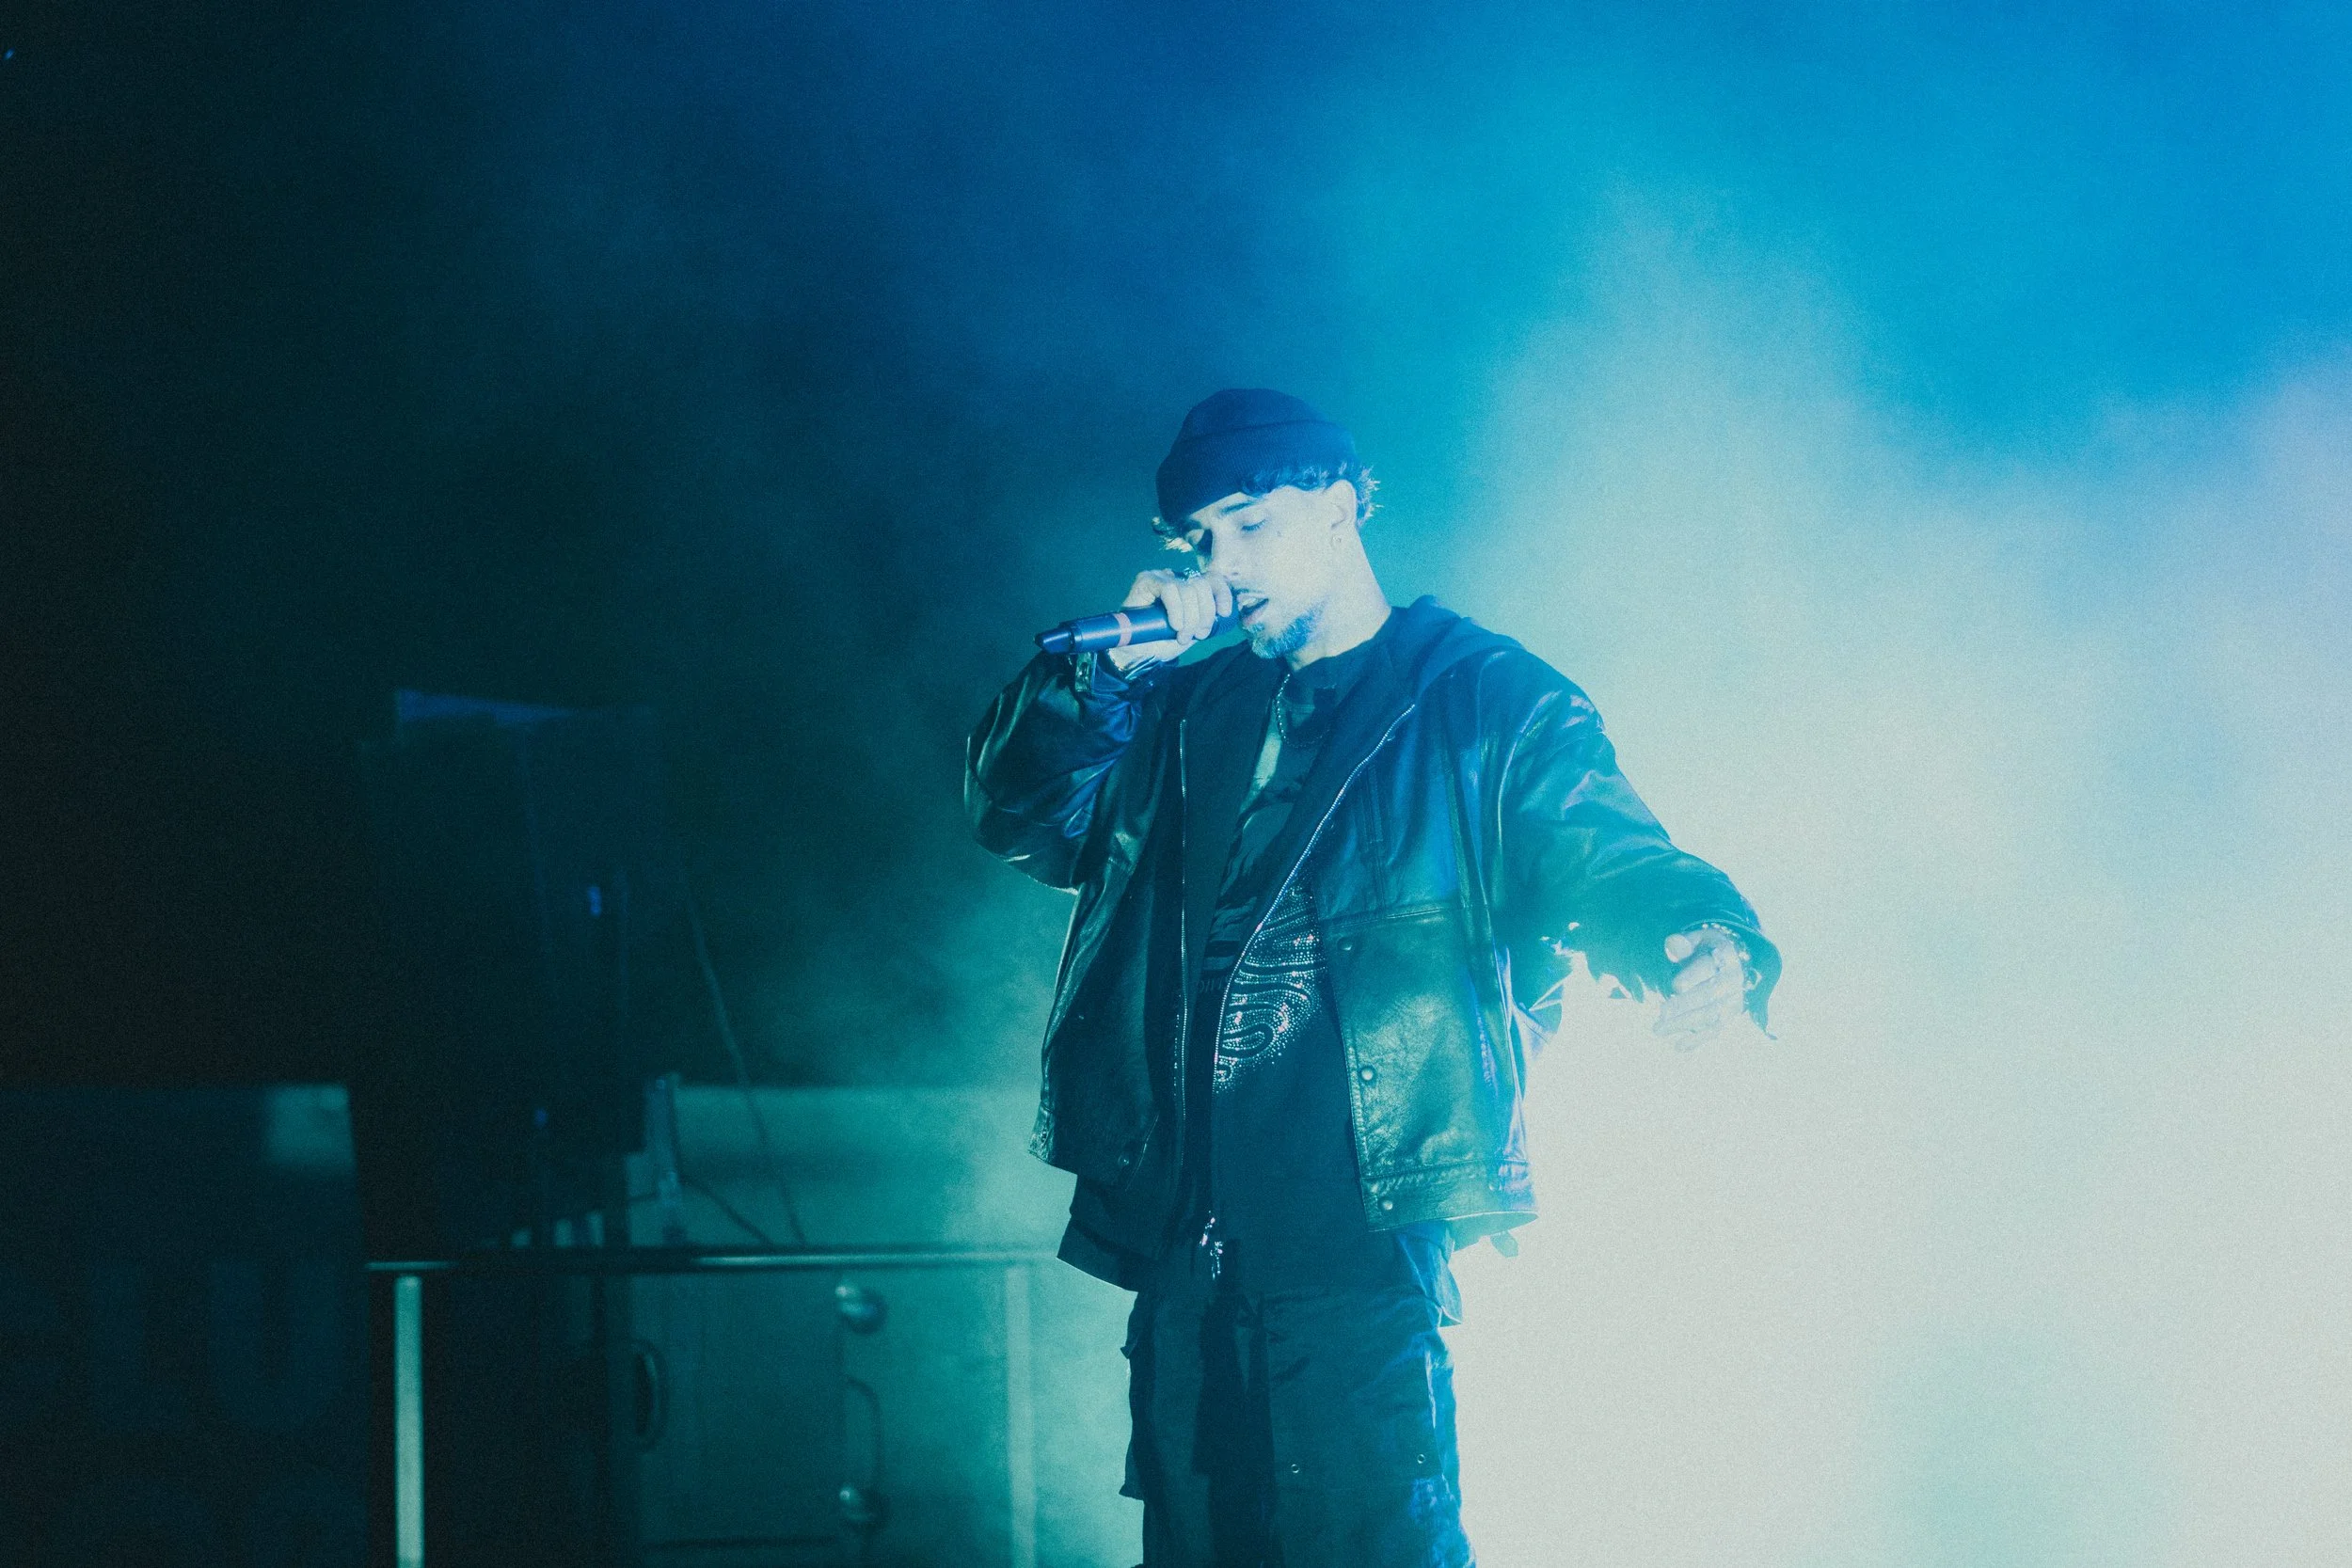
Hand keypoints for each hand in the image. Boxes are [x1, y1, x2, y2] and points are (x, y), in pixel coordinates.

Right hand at [1103, 567, 1231, 671]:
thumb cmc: (1163, 641)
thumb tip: (1224, 614)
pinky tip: (1175, 625)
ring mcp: (1162, 577)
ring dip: (1191, 617)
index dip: (1222, 594)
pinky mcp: (1147, 580)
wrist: (1136, 653)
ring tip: (1182, 636)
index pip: (1213, 579)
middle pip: (1202, 585)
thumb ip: (1206, 618)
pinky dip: (1177, 609)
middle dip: (1205, 614)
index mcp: (1190, 587)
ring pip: (1189, 589)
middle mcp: (1177, 578)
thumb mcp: (1192, 630)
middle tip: (1198, 635)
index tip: (1224, 614)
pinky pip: (1170, 589)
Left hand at [1653, 927, 1746, 1050]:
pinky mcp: (1729, 1018)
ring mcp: (1733, 1001)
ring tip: (1659, 1029)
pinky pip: (1715, 1031)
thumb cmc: (1706, 951)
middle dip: (1683, 1005)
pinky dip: (1697, 1040)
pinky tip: (1678, 1045)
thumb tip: (1672, 943)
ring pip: (1711, 1015)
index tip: (1676, 986)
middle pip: (1709, 994)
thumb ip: (1684, 943)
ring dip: (1685, 1024)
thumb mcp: (1698, 940)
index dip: (1693, 976)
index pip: (1709, 967)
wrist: (1731, 964)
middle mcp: (1732, 981)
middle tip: (1660, 1013)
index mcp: (1725, 957)